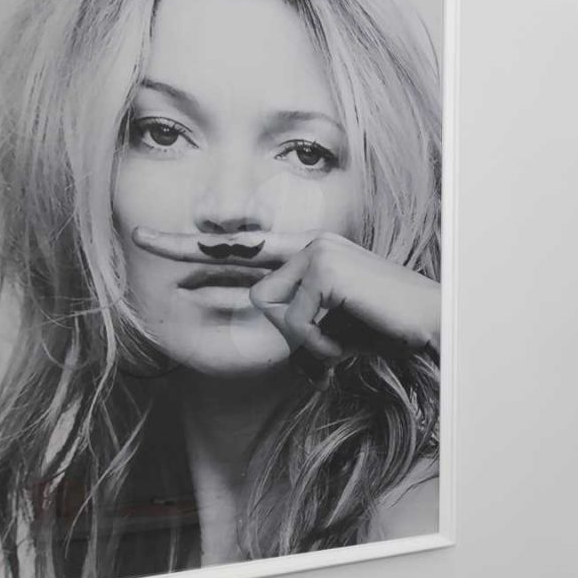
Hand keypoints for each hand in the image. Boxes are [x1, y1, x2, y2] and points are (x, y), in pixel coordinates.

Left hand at [131, 229, 440, 361]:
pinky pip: (297, 323)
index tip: (142, 235)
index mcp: (308, 253)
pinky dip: (325, 342)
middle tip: (345, 339)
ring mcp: (316, 250)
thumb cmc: (388, 333)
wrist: (434, 329)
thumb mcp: (332, 327)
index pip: (239, 250)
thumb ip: (295, 319)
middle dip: (299, 336)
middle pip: (259, 301)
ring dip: (313, 341)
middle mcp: (309, 243)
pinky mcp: (323, 268)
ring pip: (275, 314)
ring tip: (357, 335)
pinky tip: (357, 332)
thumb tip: (275, 318)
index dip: (187, 244)